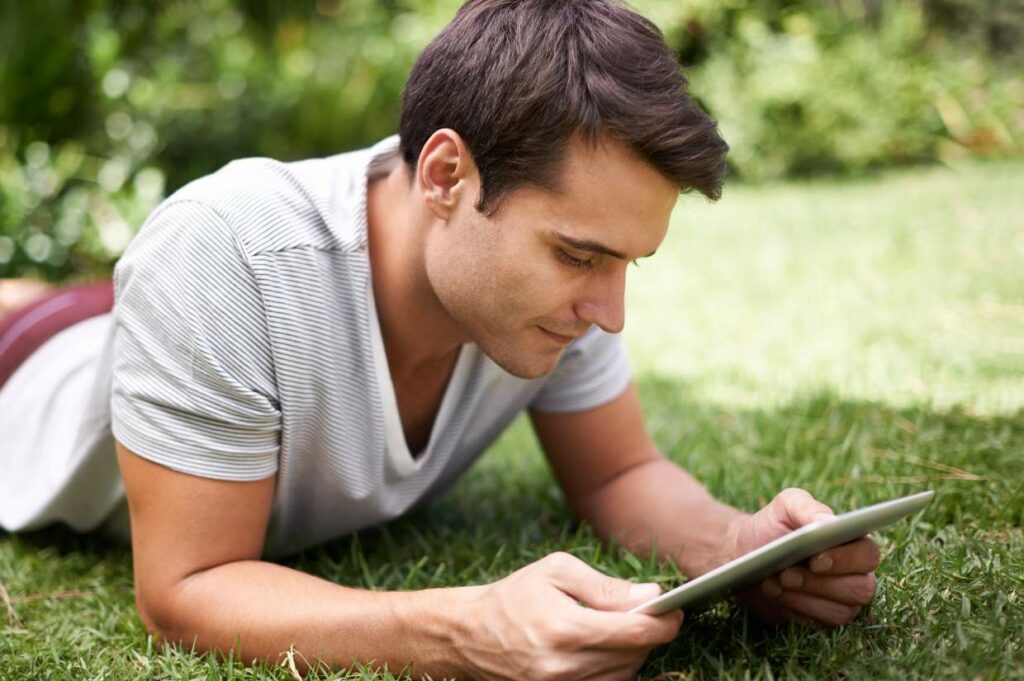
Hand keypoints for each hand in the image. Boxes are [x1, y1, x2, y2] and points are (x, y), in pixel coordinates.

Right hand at [456, 552, 682, 680]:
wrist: (470, 633)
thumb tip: (650, 595)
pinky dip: (615, 670)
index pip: (635, 632)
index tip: (674, 611)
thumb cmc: (515, 595)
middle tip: (648, 615)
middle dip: (649, 635)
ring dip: (633, 654)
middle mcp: (564, 665)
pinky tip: (605, 650)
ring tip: (622, 631)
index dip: (664, 622)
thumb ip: (605, 586)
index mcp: (565, 627)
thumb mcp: (557, 572)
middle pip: (634, 657)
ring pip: (623, 676)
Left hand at [726, 488, 880, 627]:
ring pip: (840, 611)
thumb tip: (829, 523)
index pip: (868, 554)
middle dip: (820, 583)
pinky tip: (774, 594)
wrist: (745, 553)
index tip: (816, 559)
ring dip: (804, 597)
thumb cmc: (772, 527)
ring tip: (775, 581)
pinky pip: (820, 623)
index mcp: (852, 542)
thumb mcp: (785, 507)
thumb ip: (807, 508)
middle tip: (786, 574)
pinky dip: (795, 608)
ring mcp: (843, 599)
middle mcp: (855, 573)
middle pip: (860, 588)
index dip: (846, 559)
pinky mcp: (824, 618)